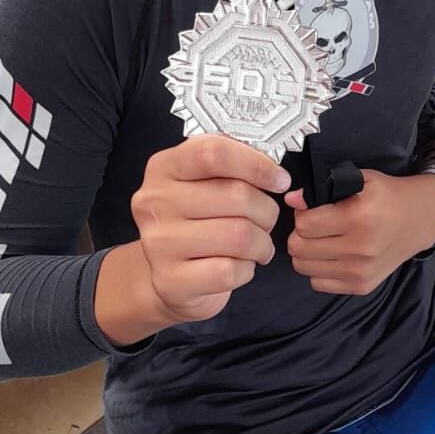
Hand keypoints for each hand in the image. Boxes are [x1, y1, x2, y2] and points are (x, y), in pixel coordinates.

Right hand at [130, 135, 287, 324]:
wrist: (163, 275)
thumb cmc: (193, 222)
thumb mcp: (201, 183)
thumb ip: (230, 168)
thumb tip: (271, 168)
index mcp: (165, 168)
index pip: (214, 153)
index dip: (256, 164)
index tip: (278, 179)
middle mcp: (155, 202)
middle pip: (236, 196)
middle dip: (266, 210)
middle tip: (266, 218)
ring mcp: (159, 243)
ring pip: (239, 235)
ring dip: (262, 242)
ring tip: (257, 244)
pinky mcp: (170, 280)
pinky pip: (229, 271)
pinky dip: (246, 269)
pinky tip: (239, 265)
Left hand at [285, 170, 434, 294]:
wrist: (419, 220)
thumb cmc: (387, 196)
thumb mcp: (359, 179)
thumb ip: (324, 186)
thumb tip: (292, 199)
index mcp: (359, 217)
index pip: (304, 224)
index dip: (302, 213)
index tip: (311, 209)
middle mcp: (360, 248)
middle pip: (299, 248)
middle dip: (300, 233)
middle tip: (315, 224)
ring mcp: (361, 271)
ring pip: (303, 267)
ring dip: (307, 252)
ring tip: (322, 239)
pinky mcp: (362, 286)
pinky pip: (317, 283)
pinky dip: (319, 269)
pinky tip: (332, 254)